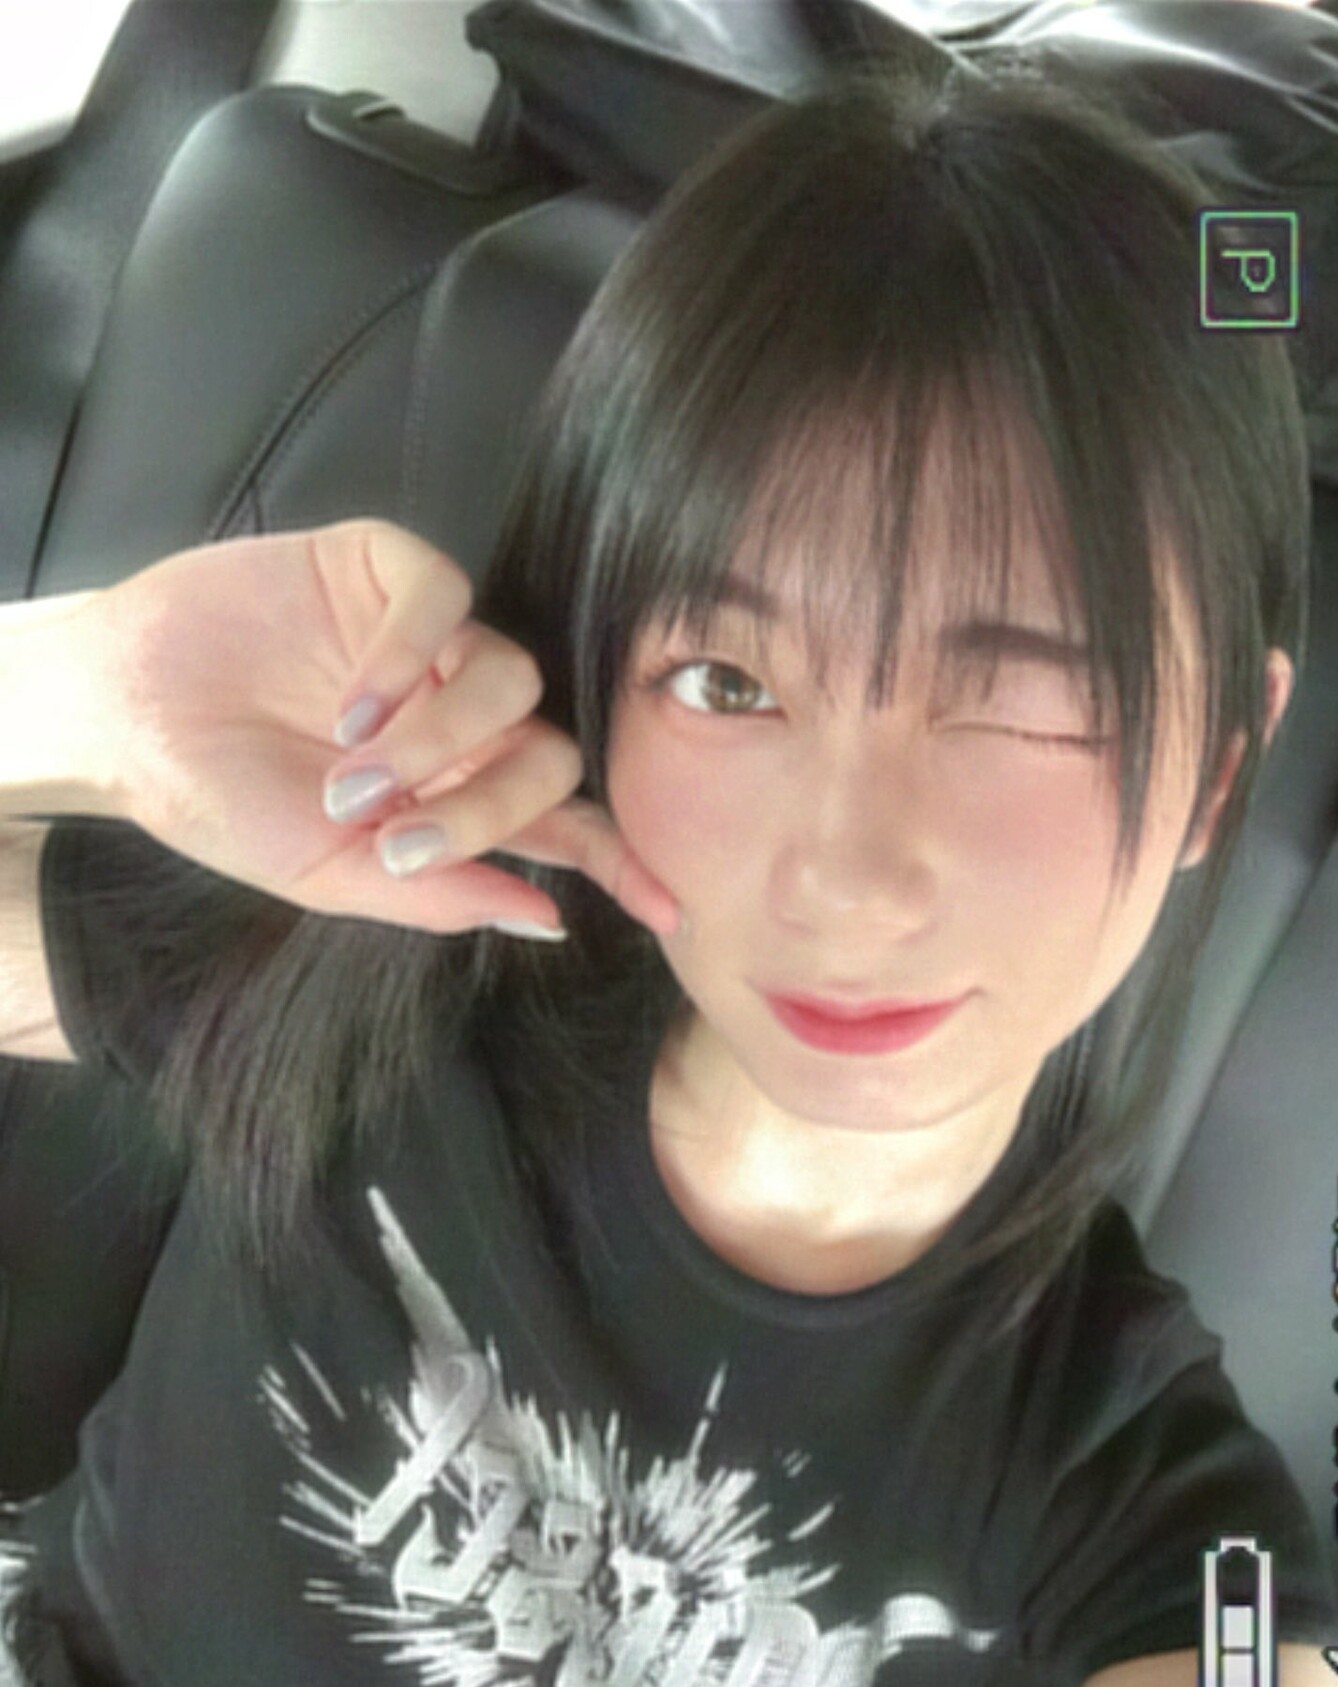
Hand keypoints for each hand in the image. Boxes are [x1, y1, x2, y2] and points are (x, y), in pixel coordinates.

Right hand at [101, 518, 680, 938]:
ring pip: (514, 677)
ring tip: (355, 771)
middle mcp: (463, 720)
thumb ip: (437, 895)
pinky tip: (354, 705)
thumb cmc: (223, 801)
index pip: (563, 826)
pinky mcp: (390, 571)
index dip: (619, 861)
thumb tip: (546, 925)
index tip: (672, 912)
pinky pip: (448, 599)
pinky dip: (409, 658)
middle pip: (549, 755)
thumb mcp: (329, 875)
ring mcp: (434, 644)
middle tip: (401, 836)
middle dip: (493, 805)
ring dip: (443, 738)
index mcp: (457, 796)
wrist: (126, 720)